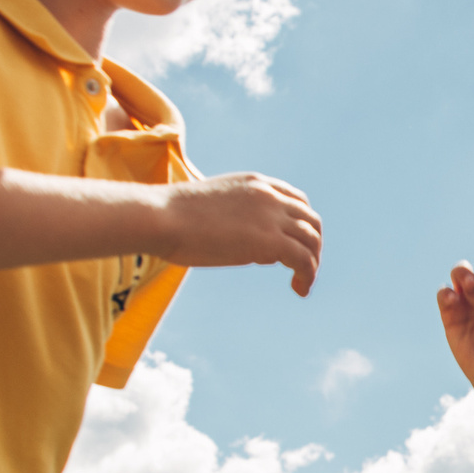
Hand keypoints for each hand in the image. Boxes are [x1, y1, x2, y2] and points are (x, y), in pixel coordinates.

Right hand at [159, 173, 323, 296]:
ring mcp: (271, 217)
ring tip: (301, 284)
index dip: (301, 225)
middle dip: (312, 245)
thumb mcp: (213, 205)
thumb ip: (235, 215)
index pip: (297, 201)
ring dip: (312, 264)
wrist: (161, 217)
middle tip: (302, 269)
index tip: (294, 245)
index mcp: (255, 183)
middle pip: (311, 220)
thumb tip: (243, 240)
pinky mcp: (269, 241)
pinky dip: (308, 275)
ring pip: (312, 241)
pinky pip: (304, 260)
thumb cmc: (172, 216)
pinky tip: (299, 289)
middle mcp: (269, 196)